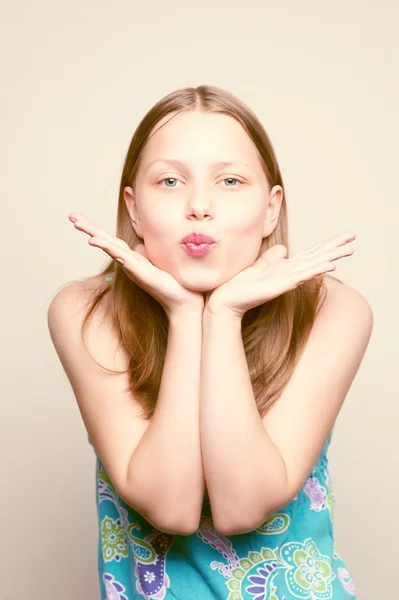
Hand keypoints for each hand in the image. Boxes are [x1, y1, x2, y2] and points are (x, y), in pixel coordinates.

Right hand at [68, 212, 204, 317]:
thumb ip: (146, 253)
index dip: (94, 228)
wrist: (183, 302)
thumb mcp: (156, 261)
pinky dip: (114, 251)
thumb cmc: (172, 283)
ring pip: (112, 248)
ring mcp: (133, 268)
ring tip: (83, 229)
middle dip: (88, 228)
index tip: (77, 217)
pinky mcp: (142, 273)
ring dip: (98, 238)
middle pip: (104, 241)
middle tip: (71, 216)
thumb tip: (140, 246)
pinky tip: (105, 245)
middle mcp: (128, 262)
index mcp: (131, 258)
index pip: (109, 239)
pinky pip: (126, 260)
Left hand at [204, 231, 355, 317]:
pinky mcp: (281, 286)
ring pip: (313, 265)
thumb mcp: (258, 265)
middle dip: (335, 248)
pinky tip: (329, 265)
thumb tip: (283, 249)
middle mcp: (290, 274)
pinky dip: (316, 269)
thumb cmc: (241, 285)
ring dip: (331, 257)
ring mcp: (287, 280)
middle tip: (354, 240)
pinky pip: (301, 275)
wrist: (226, 301)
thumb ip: (271, 258)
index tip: (343, 237)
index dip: (326, 245)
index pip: (310, 254)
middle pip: (317, 258)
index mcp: (286, 268)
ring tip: (348, 251)